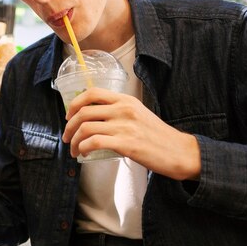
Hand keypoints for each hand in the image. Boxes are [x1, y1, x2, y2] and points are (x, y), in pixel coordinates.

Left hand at [62, 87, 200, 180]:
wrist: (180, 152)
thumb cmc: (157, 135)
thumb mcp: (138, 113)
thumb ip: (118, 111)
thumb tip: (93, 116)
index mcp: (126, 100)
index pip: (92, 92)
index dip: (74, 103)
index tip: (69, 116)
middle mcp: (123, 109)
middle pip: (83, 112)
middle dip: (68, 126)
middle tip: (67, 137)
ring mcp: (125, 126)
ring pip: (85, 128)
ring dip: (73, 140)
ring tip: (73, 149)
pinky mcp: (126, 144)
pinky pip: (94, 142)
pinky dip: (83, 147)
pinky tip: (83, 153)